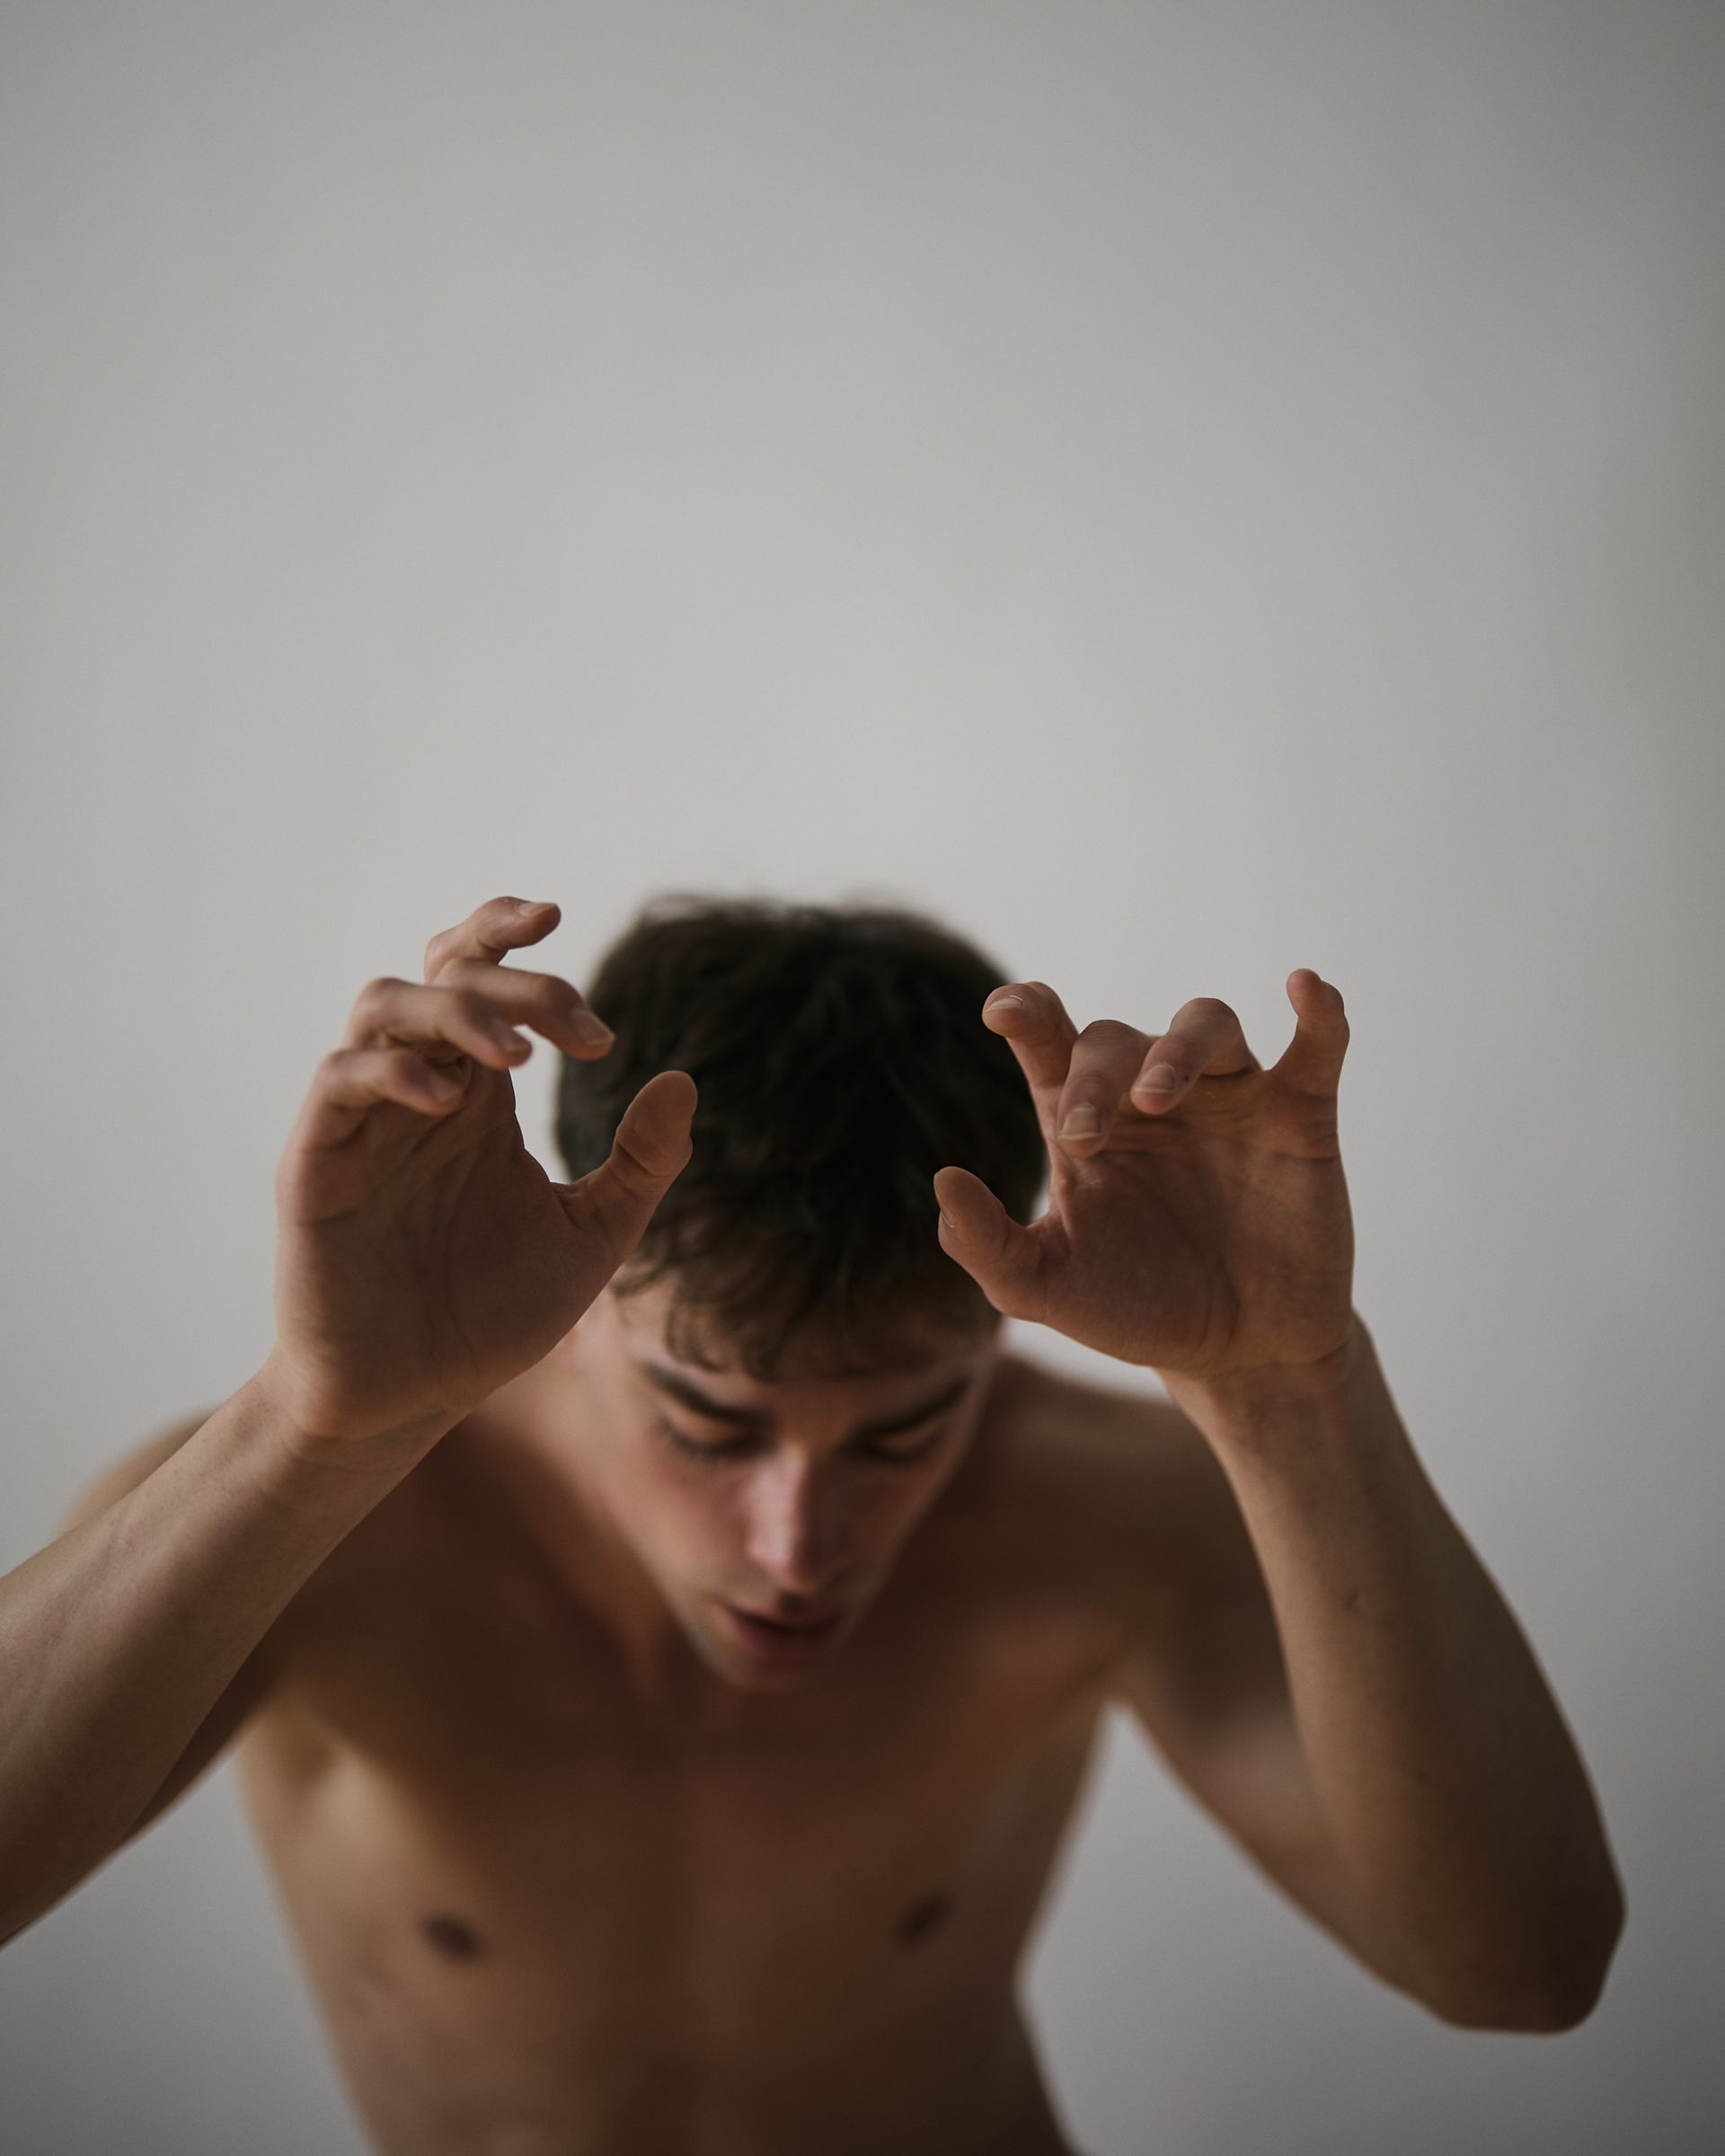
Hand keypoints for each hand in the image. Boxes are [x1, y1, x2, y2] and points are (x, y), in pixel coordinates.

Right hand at [264, 896, 695, 1445]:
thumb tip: (683, 1079)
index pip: (479, 974)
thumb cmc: (492, 1316)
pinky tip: (447, 1101)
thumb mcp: (592, 1237)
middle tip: (582, 1031)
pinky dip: (389, 1071)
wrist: (412, 1399)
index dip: (506, 930)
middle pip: (445, 975)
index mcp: (478, 1093)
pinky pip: (338, 1082)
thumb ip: (641, 1163)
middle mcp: (419, 1091)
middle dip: (517, 982)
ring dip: (454, 1011)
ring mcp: (363, 1122)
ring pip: (381, 1006)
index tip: (559, 917)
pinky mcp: (317, 1164)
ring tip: (519, 1058)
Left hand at [932, 971, 1354, 1381]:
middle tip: (1085, 1135)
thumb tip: (943, 1181)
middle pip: (1118, 1039)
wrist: (1240, 1356)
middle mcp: (1153, 1094)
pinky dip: (1319, 1012)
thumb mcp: (1047, 1289)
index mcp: (1085, 1120)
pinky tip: (1307, 990)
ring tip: (1157, 1097)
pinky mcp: (1300, 1116)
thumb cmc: (1137, 1309)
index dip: (1027, 1012)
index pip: (1050, 1042)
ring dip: (1178, 1047)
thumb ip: (987, 1244)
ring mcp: (1230, 1099)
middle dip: (1095, 1076)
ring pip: (1206, 1023)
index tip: (1004, 1011)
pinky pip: (1316, 1046)